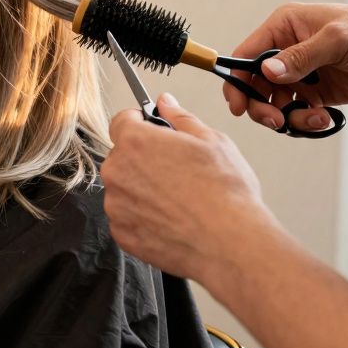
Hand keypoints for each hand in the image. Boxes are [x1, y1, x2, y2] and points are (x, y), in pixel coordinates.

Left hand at [102, 93, 274, 282]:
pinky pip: (127, 217)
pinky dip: (144, 217)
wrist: (231, 244)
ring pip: (125, 188)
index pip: (121, 120)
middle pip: (123, 156)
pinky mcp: (122, 234)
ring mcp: (116, 205)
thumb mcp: (212, 140)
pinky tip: (172, 219)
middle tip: (177, 170)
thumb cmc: (225, 193)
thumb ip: (180, 117)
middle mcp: (117, 171)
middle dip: (144, 158)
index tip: (153, 129)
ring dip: (143, 189)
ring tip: (179, 199)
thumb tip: (166, 103)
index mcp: (135, 142)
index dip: (139, 122)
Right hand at [224, 2, 347, 130]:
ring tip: (312, 120)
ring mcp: (301, 73)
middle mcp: (286, 50)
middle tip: (276, 121)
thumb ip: (301, 56)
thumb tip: (267, 71)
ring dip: (287, 117)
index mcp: (284, 27)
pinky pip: (297, 113)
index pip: (247, 55)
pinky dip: (304, 122)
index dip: (237, 81)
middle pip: (255, 84)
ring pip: (274, 103)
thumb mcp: (337, 39)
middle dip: (262, 106)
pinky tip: (324, 120)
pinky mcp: (317, 92)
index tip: (238, 106)